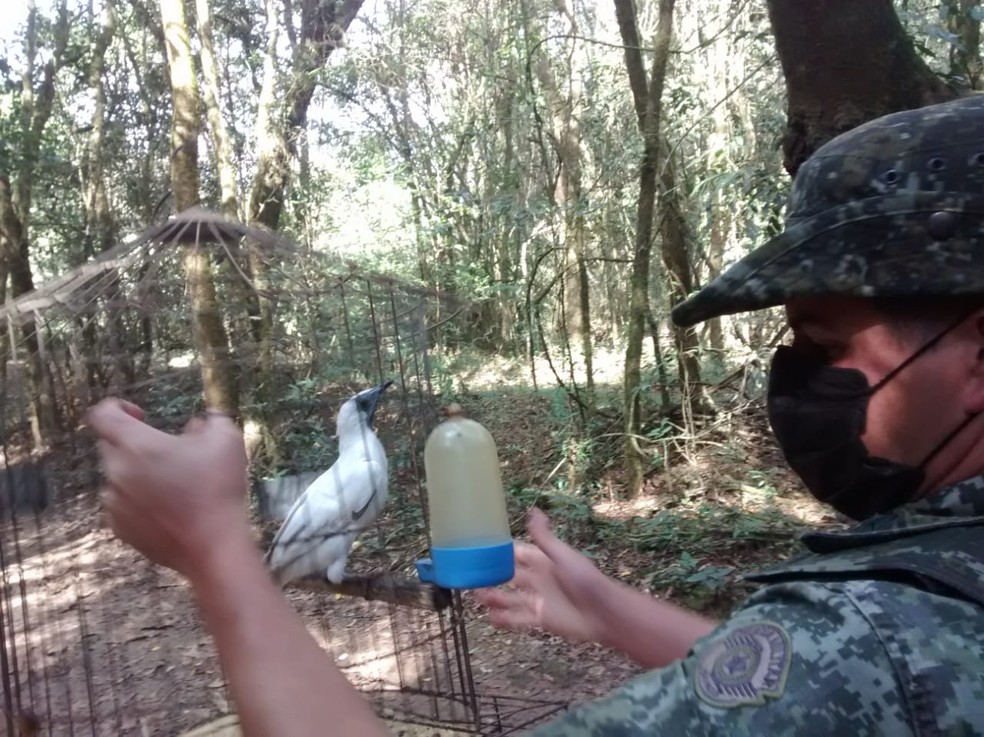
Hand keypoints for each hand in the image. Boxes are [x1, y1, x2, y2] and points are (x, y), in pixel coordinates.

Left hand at [87, 398, 251, 579]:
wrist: (213, 545)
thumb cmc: (218, 488)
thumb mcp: (226, 439)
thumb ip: (209, 420)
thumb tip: (197, 425)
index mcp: (136, 445)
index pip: (102, 415)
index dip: (117, 407)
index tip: (140, 415)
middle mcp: (116, 472)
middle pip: (112, 446)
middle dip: (137, 444)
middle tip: (172, 454)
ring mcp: (115, 503)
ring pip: (118, 477)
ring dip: (139, 474)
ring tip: (175, 485)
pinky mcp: (120, 528)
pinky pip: (123, 505)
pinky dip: (140, 501)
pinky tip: (169, 508)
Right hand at [474, 508, 613, 643]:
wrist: (602, 612)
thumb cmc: (584, 579)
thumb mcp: (563, 555)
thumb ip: (545, 537)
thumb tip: (534, 510)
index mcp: (542, 561)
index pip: (516, 553)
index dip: (500, 551)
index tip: (478, 548)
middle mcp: (537, 579)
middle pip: (509, 575)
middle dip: (492, 575)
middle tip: (471, 575)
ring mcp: (537, 599)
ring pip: (509, 597)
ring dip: (494, 597)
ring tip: (477, 596)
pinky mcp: (539, 619)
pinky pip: (517, 618)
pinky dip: (503, 619)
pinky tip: (490, 618)